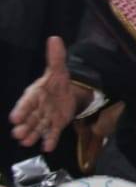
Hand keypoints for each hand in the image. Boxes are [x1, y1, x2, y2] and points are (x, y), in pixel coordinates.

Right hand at [10, 38, 85, 152]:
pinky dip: (49, 140)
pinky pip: (51, 133)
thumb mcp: (58, 69)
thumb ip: (56, 57)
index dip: (21, 110)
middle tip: (18, 134)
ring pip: (37, 128)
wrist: (68, 93)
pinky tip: (47, 147)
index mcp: (34, 95)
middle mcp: (37, 108)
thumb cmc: (56, 82)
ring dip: (32, 135)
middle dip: (24, 126)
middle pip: (29, 118)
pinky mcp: (55, 125)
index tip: (14, 117)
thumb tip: (55, 39)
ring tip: (26, 141)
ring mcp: (45, 118)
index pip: (26, 103)